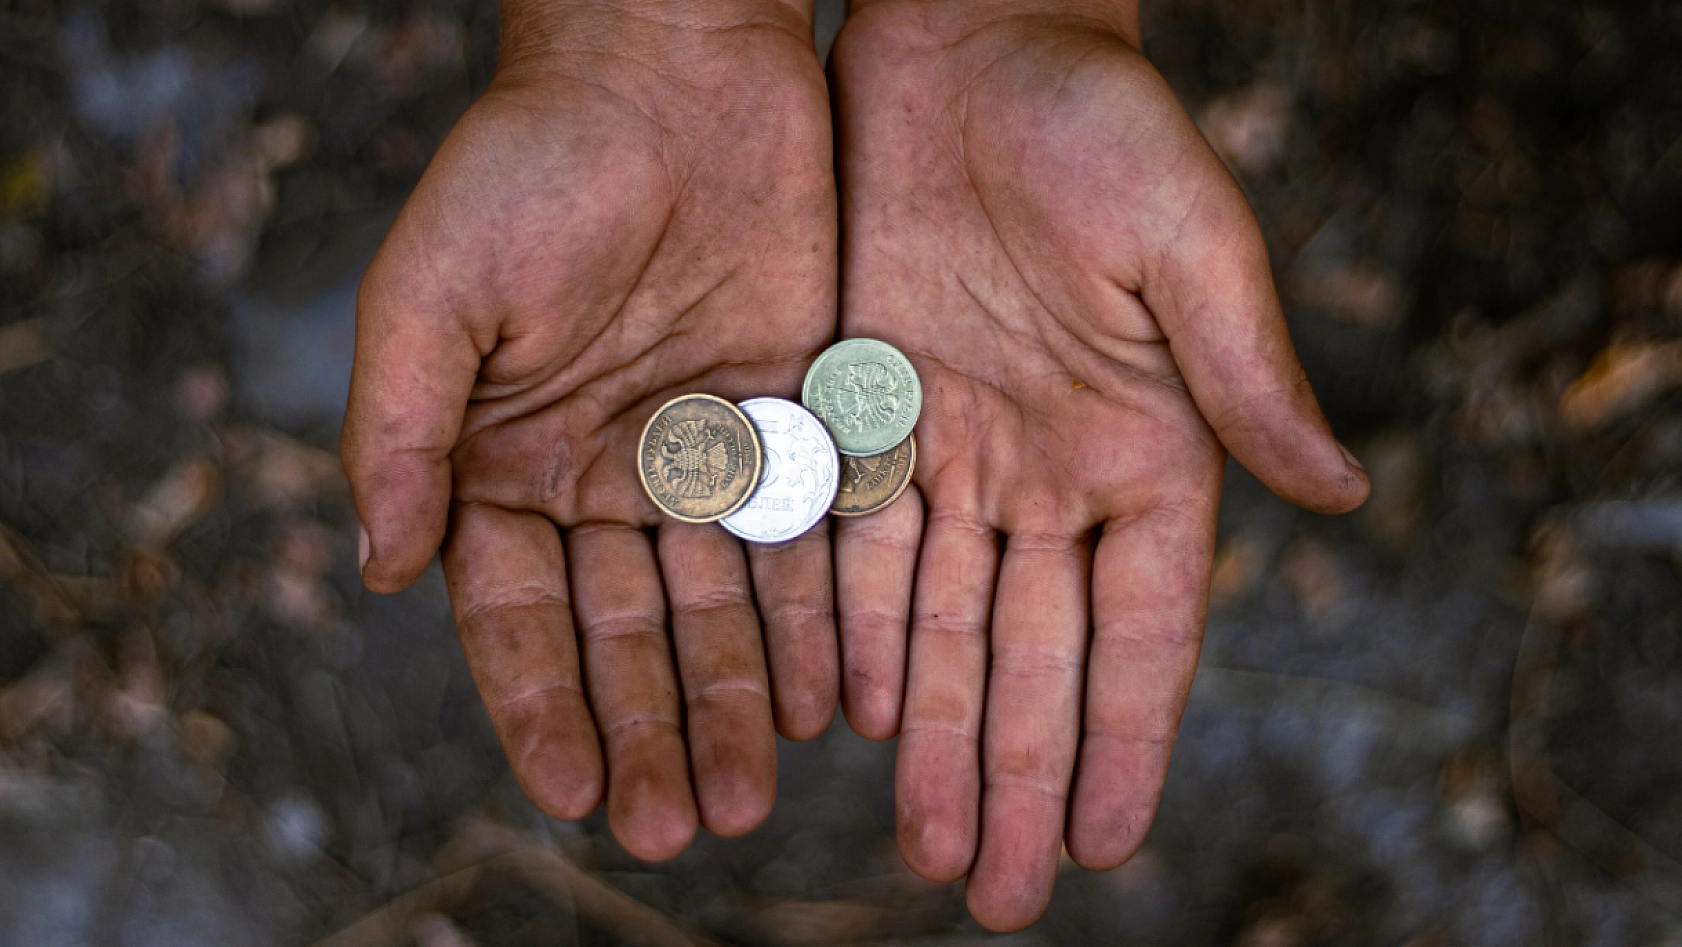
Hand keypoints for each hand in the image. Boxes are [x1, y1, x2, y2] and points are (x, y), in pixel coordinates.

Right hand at [341, 0, 837, 859]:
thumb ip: (399, 431)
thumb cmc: (529, 161)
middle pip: (625, 634)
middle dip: (648, 731)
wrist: (673, 63)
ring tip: (752, 795)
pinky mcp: (791, 415)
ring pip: (719, 605)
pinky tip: (823, 698)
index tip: (570, 793)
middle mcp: (602, 475)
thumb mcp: (435, 290)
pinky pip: (801, 538)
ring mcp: (701, 451)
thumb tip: (383, 572)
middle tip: (675, 828)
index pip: (514, 618)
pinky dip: (810, 617)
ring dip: (731, 702)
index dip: (540, 707)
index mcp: (502, 462)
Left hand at [829, 0, 1368, 927]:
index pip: (1140, 628)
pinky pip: (863, 548)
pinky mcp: (867, 409)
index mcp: (1147, 446)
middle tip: (998, 894)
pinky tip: (858, 718)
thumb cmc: (1101, 122)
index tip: (1108, 841)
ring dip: (937, 737)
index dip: (1124, 736)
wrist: (968, 40)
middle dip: (1017, 774)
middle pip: (1034, 654)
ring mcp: (957, 447)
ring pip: (945, 625)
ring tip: (931, 846)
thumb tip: (1342, 502)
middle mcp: (1051, 469)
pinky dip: (861, 634)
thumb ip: (1244, 377)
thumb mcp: (1187, 243)